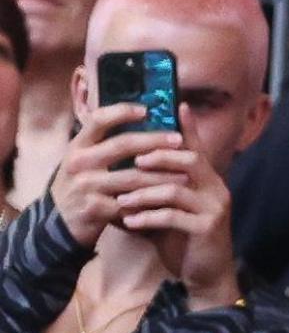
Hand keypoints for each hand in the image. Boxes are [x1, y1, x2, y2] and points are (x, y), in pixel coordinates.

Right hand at [48, 103, 183, 246]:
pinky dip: (151, 203)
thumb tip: (140, 122)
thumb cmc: (81, 186)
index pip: (98, 120)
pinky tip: (170, 202)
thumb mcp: (84, 161)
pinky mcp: (95, 208)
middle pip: (123, 145)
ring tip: (185, 175)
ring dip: (162, 176)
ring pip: (133, 177)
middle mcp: (79, 162)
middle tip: (179, 140)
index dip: (122, 111)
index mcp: (78, 146)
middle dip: (154, 141)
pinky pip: (130, 204)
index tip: (146, 109)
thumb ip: (104, 145)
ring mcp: (86, 186)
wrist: (60, 223)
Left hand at [120, 108, 241, 309]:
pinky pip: (174, 216)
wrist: (206, 277)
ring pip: (177, 188)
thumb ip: (154, 192)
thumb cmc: (184, 242)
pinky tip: (130, 222)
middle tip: (133, 161)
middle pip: (191, 160)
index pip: (198, 148)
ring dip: (144, 193)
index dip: (188, 127)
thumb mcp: (168, 212)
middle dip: (159, 157)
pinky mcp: (208, 229)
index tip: (176, 104)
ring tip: (121, 200)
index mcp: (208, 182)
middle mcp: (216, 190)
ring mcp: (214, 208)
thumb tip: (121, 174)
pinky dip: (148, 217)